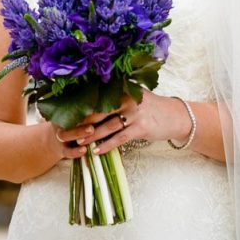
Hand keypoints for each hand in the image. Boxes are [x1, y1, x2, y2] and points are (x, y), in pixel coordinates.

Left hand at [56, 91, 192, 156]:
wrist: (175, 116)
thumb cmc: (150, 108)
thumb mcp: (134, 97)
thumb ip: (116, 98)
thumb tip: (90, 104)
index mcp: (123, 89)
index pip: (97, 98)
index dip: (80, 107)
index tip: (64, 115)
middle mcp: (127, 98)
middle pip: (98, 111)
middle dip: (81, 122)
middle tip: (65, 131)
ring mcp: (135, 112)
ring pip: (107, 126)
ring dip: (91, 135)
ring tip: (78, 142)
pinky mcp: (141, 127)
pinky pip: (119, 138)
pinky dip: (107, 145)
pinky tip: (96, 151)